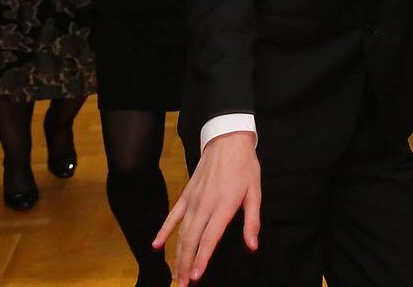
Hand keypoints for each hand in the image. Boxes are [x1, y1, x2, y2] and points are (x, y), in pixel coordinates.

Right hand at [154, 131, 260, 283]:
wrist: (227, 141)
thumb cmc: (245, 167)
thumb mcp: (255, 192)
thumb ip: (252, 220)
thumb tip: (252, 245)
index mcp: (223, 206)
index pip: (210, 238)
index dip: (201, 259)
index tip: (195, 277)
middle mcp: (205, 205)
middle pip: (191, 240)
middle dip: (185, 264)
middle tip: (182, 285)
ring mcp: (192, 200)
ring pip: (181, 232)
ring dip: (176, 254)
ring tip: (174, 274)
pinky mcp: (186, 194)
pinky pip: (173, 216)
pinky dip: (164, 231)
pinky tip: (157, 246)